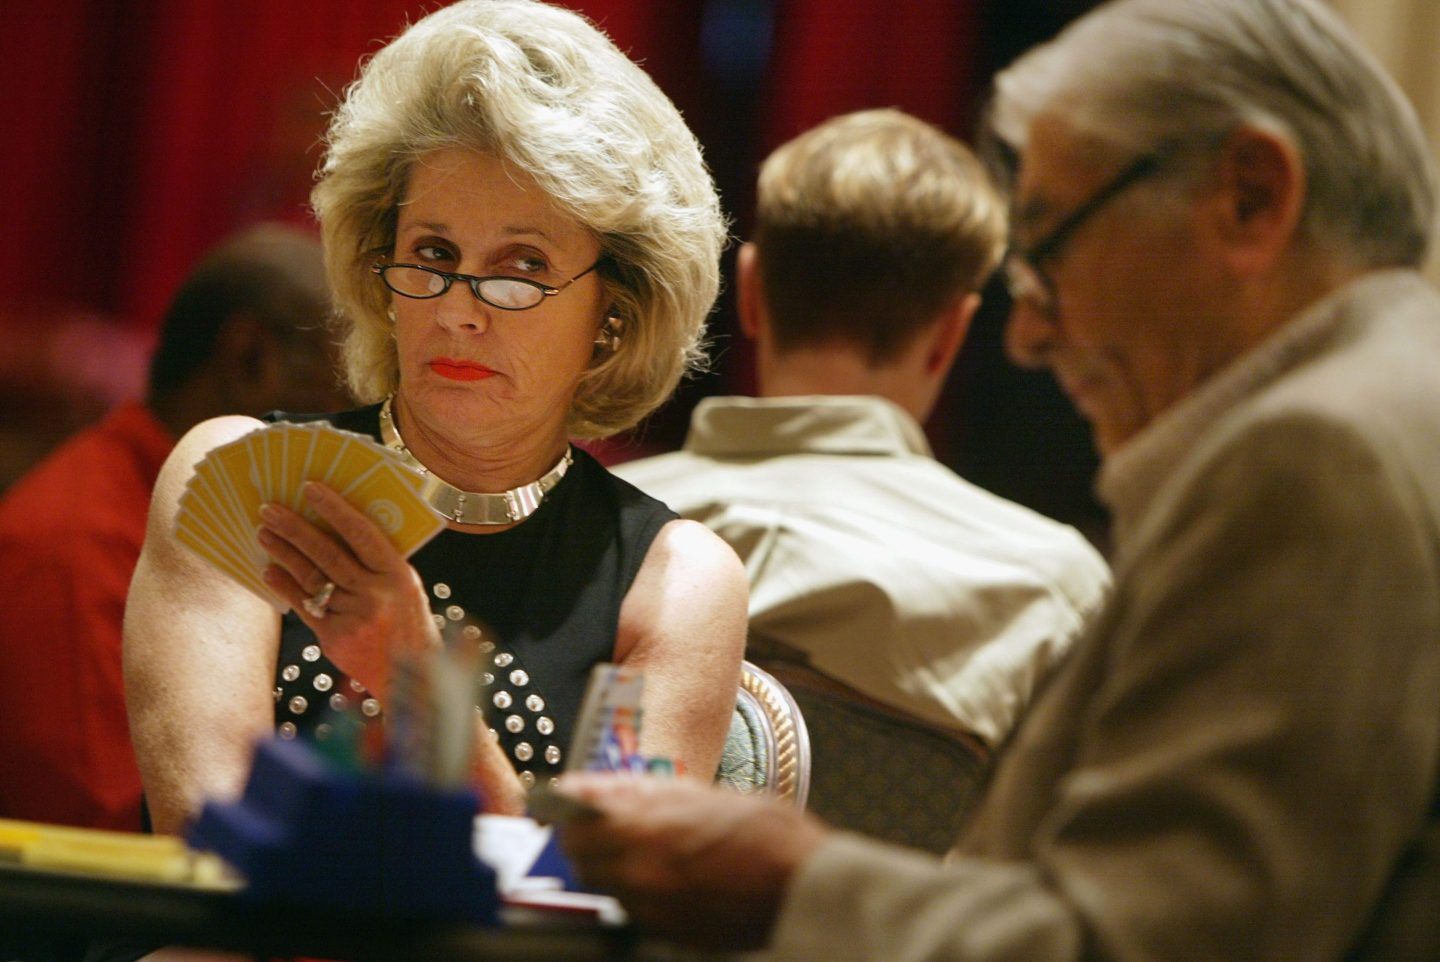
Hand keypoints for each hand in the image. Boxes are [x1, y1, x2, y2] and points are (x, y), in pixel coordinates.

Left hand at [258, 481, 438, 698]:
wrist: (413, 678)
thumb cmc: (407, 624)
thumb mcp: (405, 588)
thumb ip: (377, 565)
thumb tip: (336, 530)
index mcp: (398, 574)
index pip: (362, 534)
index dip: (335, 509)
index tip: (310, 488)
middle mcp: (376, 594)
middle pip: (329, 555)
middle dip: (296, 529)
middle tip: (269, 509)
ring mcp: (354, 617)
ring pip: (312, 578)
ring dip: (285, 554)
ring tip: (264, 534)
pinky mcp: (335, 638)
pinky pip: (305, 606)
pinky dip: (286, 587)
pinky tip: (270, 571)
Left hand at [555, 774, 829, 950]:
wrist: (804, 886)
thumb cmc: (763, 833)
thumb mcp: (699, 794)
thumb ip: (638, 794)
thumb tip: (592, 789)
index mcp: (643, 833)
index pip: (574, 828)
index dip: (572, 815)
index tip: (575, 806)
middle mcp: (639, 877)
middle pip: (584, 862)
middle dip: (591, 842)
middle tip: (613, 824)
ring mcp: (653, 911)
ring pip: (608, 887)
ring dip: (615, 865)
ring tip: (649, 847)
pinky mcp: (669, 934)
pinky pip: (635, 910)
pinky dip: (641, 890)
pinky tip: (671, 874)